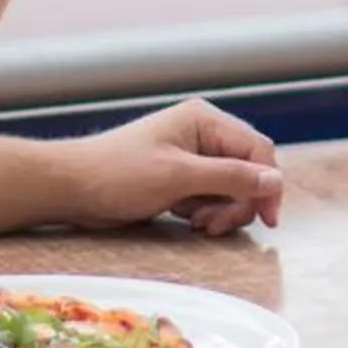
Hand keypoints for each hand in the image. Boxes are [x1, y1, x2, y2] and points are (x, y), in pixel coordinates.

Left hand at [55, 101, 284, 233]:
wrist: (71, 188)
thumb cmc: (119, 174)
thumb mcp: (179, 177)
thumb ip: (231, 177)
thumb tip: (276, 180)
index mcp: (205, 120)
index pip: (257, 150)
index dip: (267, 185)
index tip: (269, 220)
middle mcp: (204, 134)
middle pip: (248, 171)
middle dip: (238, 202)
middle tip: (214, 226)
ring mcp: (193, 157)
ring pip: (232, 188)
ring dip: (222, 211)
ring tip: (197, 225)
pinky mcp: (182, 178)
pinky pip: (212, 196)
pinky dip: (207, 212)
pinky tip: (188, 220)